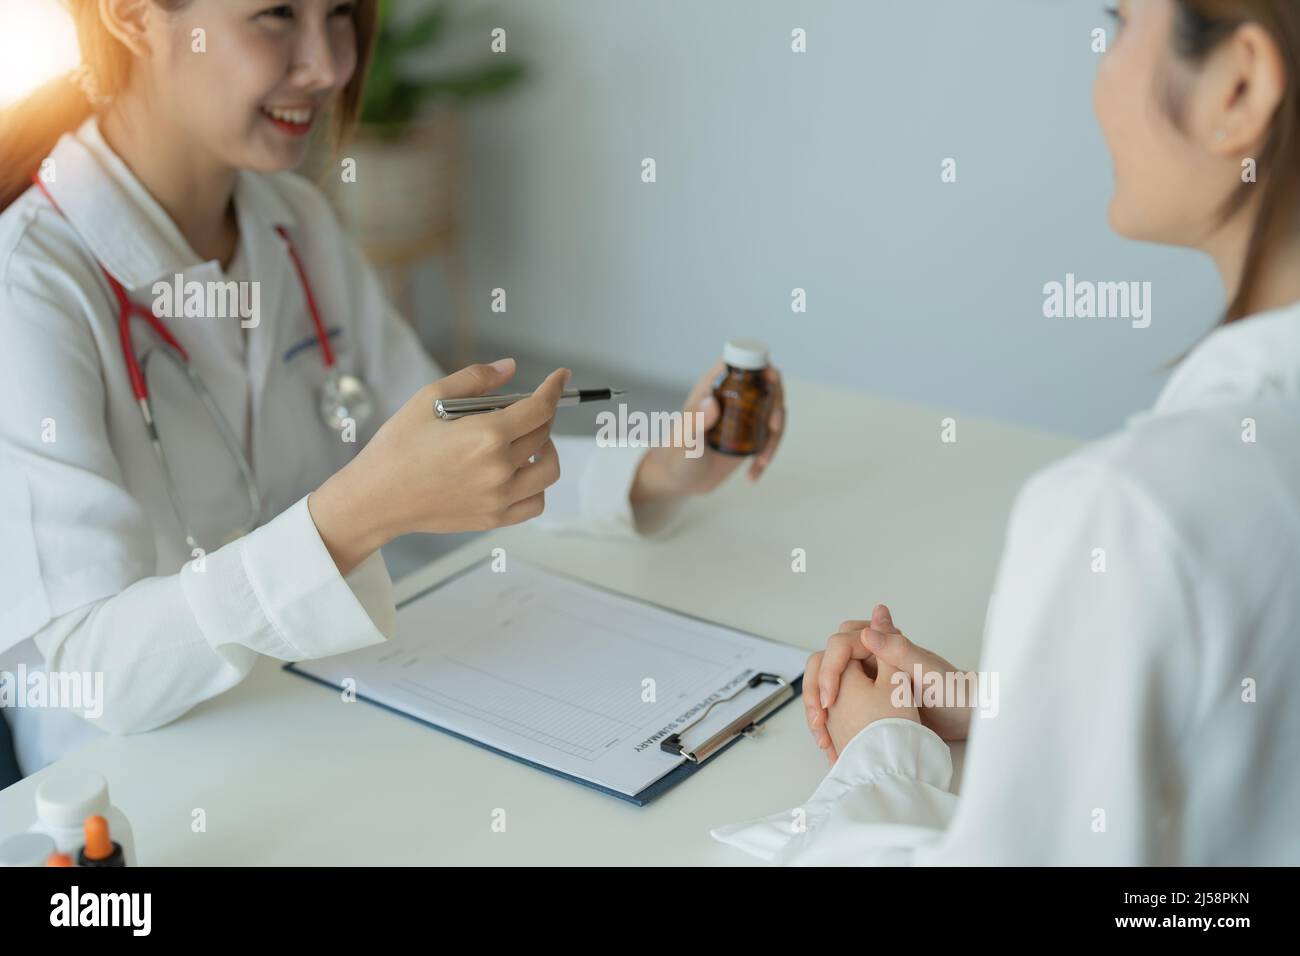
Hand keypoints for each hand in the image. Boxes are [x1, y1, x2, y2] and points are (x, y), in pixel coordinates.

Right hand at [310, 358, 567, 573]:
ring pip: (548, 469)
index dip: (554, 388)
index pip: (539, 408)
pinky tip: (519, 472)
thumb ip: (475, 379)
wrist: (376, 498)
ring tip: (523, 441)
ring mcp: (500, 497)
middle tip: (520, 409)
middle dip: (538, 414)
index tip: (560, 377)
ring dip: (544, 449)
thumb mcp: (429, 398)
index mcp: (486, 435)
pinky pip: (535, 502)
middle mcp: (499, 468)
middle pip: (542, 434)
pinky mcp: (494, 518)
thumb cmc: (398, 447)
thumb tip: (509, 368)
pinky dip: (536, 484)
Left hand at [629, 360, 785, 505]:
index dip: (759, 364)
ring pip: (774, 410)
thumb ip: (694, 421)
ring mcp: (744, 415)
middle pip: (766, 384)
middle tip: (773, 426)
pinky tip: (753, 474)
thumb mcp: (684, 440)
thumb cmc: (675, 456)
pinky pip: (770, 436)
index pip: (741, 362)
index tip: (770, 379)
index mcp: (714, 386)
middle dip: (777, 402)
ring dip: (776, 433)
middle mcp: (732, 396)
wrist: (677, 479)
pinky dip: (768, 453)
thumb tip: (712, 402)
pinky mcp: (751, 435)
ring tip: (762, 460)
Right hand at [804, 604, 973, 757]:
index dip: (830, 670)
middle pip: (825, 661)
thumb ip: (898, 649)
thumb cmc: (954, 691)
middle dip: (816, 688)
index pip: (840, 645)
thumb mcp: (925, 670)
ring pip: (827, 683)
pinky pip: (838, 704)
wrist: (967, 717)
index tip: (830, 698)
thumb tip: (868, 631)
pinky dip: (830, 721)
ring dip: (818, 705)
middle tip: (819, 717)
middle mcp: (871, 655)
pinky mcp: (867, 699)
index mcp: (882, 642)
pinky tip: (832, 741)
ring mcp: (867, 677)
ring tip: (822, 735)